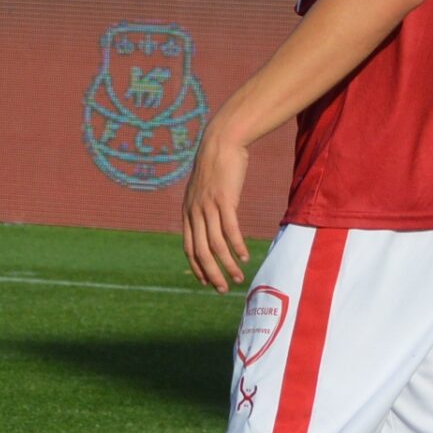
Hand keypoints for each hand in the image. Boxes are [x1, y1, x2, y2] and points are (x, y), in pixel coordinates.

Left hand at [180, 124, 249, 291]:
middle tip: (222, 289)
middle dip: (211, 273)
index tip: (206, 282)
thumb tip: (210, 223)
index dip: (197, 267)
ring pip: (216, 243)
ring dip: (227, 264)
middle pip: (200, 251)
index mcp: (187, 213)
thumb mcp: (203, 191)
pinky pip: (230, 228)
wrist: (220, 143)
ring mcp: (208, 206)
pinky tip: (244, 256)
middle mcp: (195, 212)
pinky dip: (236, 245)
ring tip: (239, 277)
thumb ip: (204, 209)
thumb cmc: (215, 168)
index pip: (188, 247)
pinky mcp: (224, 200)